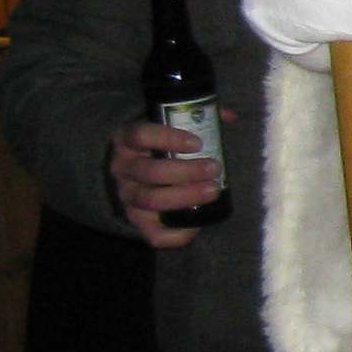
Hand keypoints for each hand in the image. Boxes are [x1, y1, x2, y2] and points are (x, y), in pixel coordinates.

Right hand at [110, 113, 229, 248]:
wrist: (128, 170)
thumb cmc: (155, 145)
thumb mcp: (166, 126)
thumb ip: (196, 118)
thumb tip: (230, 117)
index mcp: (127, 140)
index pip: (139, 135)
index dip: (167, 138)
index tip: (197, 143)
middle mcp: (122, 168)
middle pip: (149, 171)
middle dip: (185, 171)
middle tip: (215, 168)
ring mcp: (126, 195)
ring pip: (149, 200)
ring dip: (184, 197)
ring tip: (213, 190)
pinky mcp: (135, 220)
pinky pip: (151, 234)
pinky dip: (175, 234)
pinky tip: (197, 226)